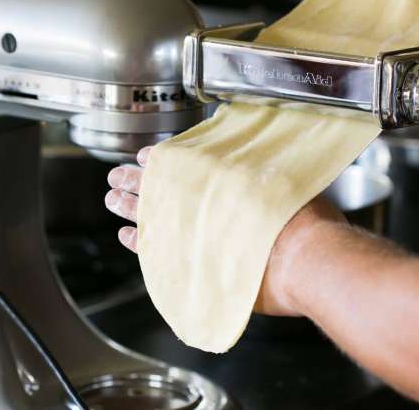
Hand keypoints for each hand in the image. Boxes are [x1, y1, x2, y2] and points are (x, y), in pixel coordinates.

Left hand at [105, 147, 348, 316]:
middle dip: (133, 180)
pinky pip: (151, 249)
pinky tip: (126, 236)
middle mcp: (198, 199)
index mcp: (216, 174)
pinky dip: (137, 240)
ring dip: (126, 205)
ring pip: (146, 213)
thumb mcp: (281, 177)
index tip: (147, 156)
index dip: (159, 159)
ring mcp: (190, 231)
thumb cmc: (301, 217)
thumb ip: (256, 172)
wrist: (305, 257)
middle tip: (116, 176)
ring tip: (112, 199)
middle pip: (154, 186)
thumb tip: (251, 166)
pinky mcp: (191, 262)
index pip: (175, 162)